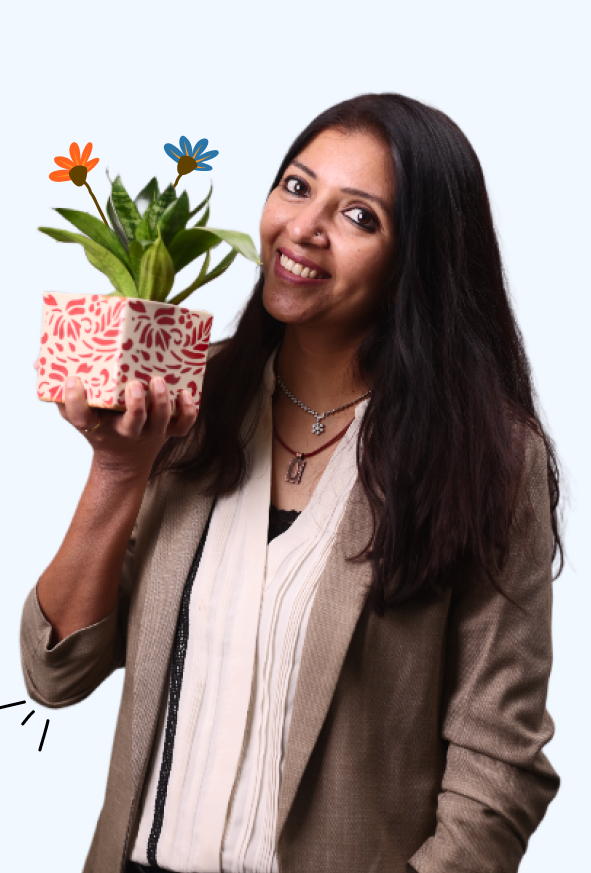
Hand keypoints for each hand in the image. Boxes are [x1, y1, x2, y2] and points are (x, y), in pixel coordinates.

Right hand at [56, 376, 196, 476]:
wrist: (123, 460)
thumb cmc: (100, 425)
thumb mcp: (77, 412)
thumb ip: (60, 389)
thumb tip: (38, 359)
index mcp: (97, 425)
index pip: (79, 417)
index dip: (75, 400)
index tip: (74, 380)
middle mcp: (125, 431)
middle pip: (132, 423)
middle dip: (136, 405)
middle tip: (135, 384)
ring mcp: (150, 433)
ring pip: (160, 423)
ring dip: (162, 403)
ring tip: (159, 381)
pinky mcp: (168, 432)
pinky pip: (182, 427)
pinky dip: (188, 413)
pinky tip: (187, 393)